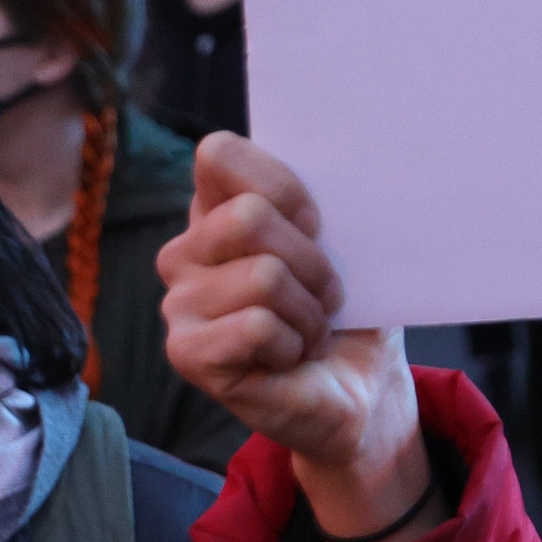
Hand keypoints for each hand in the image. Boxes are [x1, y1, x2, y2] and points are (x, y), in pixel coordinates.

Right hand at [159, 132, 437, 541]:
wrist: (363, 387)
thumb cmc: (350, 309)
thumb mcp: (345, 244)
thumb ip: (322, 200)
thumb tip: (349, 156)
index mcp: (217, 209)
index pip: (219, 154)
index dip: (282, 186)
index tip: (318, 223)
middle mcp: (186, 250)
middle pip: (249, 215)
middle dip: (314, 261)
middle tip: (326, 295)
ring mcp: (179, 302)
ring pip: (263, 275)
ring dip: (310, 310)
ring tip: (310, 331)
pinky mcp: (186, 352)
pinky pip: (256, 326)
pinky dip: (295, 344)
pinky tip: (290, 359)